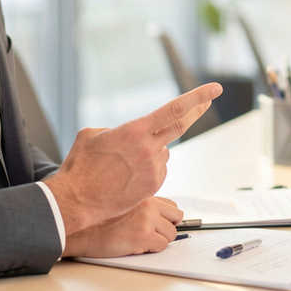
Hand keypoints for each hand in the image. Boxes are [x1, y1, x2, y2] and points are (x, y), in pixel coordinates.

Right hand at [45, 83, 219, 233]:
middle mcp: (148, 149)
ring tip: (125, 162)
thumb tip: (127, 133)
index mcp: (134, 131)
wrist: (77, 201)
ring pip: (163, 150)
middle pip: (181, 126)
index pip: (175, 109)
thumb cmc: (80, 167)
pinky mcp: (153, 186)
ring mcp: (153, 169)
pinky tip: (128, 175)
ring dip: (152, 149)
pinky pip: (159, 169)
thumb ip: (115, 129)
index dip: (197, 97)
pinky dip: (150, 167)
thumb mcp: (91, 134)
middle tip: (208, 101)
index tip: (214, 89)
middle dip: (197, 110)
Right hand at [62, 197, 183, 257]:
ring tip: (140, 241)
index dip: (165, 218)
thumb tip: (159, 217)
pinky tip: (135, 246)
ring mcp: (147, 219)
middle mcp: (148, 203)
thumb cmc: (95, 220)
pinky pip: (162, 246)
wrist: (78, 231)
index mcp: (143, 194)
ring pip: (171, 234)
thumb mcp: (120, 202)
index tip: (158, 225)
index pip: (171, 205)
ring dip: (159, 241)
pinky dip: (151, 250)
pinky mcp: (144, 235)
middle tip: (152, 235)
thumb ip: (139, 204)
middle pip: (177, 217)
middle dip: (166, 228)